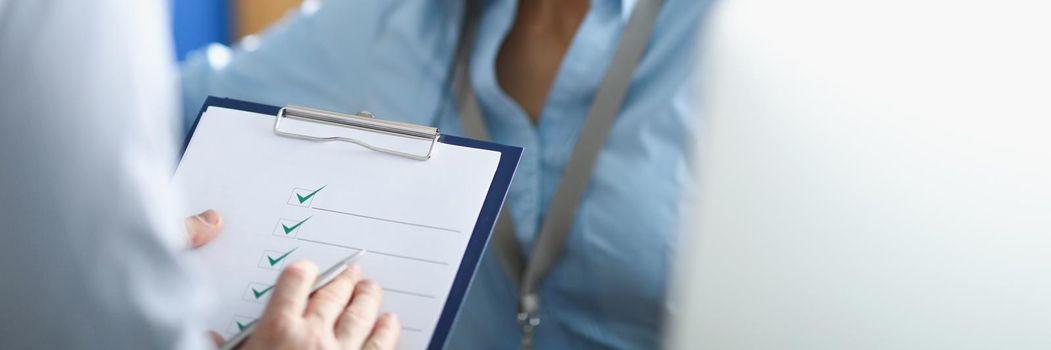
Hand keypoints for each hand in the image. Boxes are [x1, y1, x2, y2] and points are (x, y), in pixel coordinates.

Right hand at [183, 210, 400, 348]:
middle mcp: (312, 337)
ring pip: (360, 314)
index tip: (305, 267)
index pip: (294, 281)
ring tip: (371, 288)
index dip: (302, 271)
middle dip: (343, 278)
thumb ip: (221, 345)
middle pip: (333, 294)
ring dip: (367, 298)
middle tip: (351, 269)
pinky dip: (386, 330)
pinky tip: (389, 321)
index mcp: (277, 330)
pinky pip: (380, 344)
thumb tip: (206, 336)